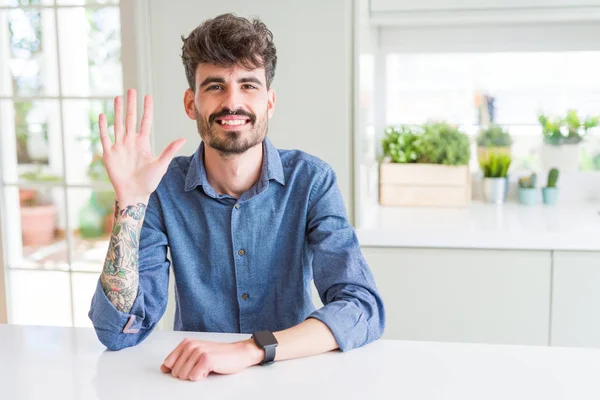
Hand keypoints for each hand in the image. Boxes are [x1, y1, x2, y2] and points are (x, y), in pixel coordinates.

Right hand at [99, 88, 186, 203]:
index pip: (145, 122)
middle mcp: (130, 142)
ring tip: (118, 97)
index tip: (147, 96)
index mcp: (143, 143)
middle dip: (131, 105)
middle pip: (130, 119)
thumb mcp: (161, 164)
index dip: (146, 109)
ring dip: (118, 111)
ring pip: (118, 124)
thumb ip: (170, 150)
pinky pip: (105, 137)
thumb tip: (183, 138)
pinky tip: (103, 115)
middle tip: (131, 90)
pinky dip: (103, 126)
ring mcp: (119, 147)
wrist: (135, 193)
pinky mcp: (109, 154)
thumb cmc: (149, 181)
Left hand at [160, 338, 263, 380]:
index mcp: (186, 343)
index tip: (191, 366)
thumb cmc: (219, 355)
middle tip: (201, 367)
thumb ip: (179, 360)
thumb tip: (164, 368)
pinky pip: (194, 377)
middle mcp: (191, 345)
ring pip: (184, 376)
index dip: (178, 369)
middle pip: (175, 372)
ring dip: (196, 375)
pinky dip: (202, 377)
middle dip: (188, 373)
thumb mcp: (196, 355)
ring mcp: (198, 351)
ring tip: (206, 368)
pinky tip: (210, 369)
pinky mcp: (206, 359)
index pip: (168, 363)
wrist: (239, 353)